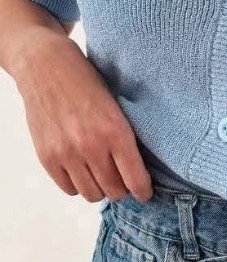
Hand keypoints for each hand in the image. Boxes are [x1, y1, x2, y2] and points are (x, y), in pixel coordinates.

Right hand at [13, 29, 153, 202]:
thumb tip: (140, 169)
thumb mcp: (118, 105)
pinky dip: (78, 184)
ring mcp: (66, 153)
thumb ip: (126, 137)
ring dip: (100, 188)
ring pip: (92, 194)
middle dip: (122, 189)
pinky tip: (82, 170)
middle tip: (123, 179)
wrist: (47, 67)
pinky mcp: (47, 157)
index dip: (143, 191)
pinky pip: (69, 188)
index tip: (144, 192)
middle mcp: (91, 146)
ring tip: (102, 175)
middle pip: (114, 191)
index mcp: (115, 131)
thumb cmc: (87, 82)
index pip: (135, 179)